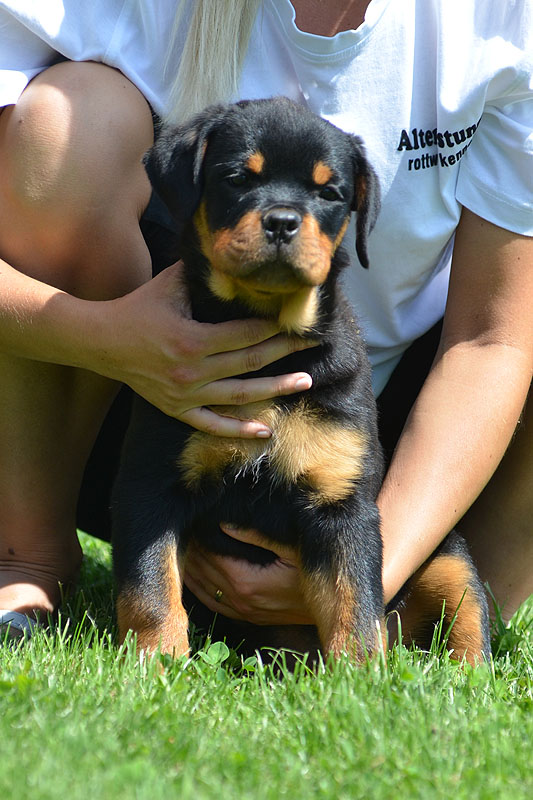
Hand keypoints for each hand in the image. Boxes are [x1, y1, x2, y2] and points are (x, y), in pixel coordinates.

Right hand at [90, 262, 313, 436]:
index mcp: (192, 338)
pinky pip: (212, 424)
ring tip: (305, 383)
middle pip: (250, 361)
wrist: (101, 341)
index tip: (296, 322)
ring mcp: (185, 394)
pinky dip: (239, 429)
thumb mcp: (169, 285)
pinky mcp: (177, 409)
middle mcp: (192, 370)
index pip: (245, 333)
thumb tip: (233, 256)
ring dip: (275, 390)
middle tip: (312, 345)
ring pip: (240, 395)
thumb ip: (202, 273)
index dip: (274, 327)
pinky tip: (265, 430)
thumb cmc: (137, 308)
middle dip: (284, 352)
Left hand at [184, 524, 313, 624]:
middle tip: (182, 529)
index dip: (196, 538)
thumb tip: (225, 524)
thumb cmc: (314, 573)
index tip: (190, 520)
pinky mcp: (247, 617)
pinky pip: (212, 604)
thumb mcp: (291, 548)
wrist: (333, 607)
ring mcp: (242, 612)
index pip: (208, 556)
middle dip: (189, 550)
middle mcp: (239, 600)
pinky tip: (193, 574)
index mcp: (246, 581)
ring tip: (182, 547)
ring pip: (202, 589)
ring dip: (190, 568)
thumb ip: (256, 536)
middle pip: (201, 571)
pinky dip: (199, 587)